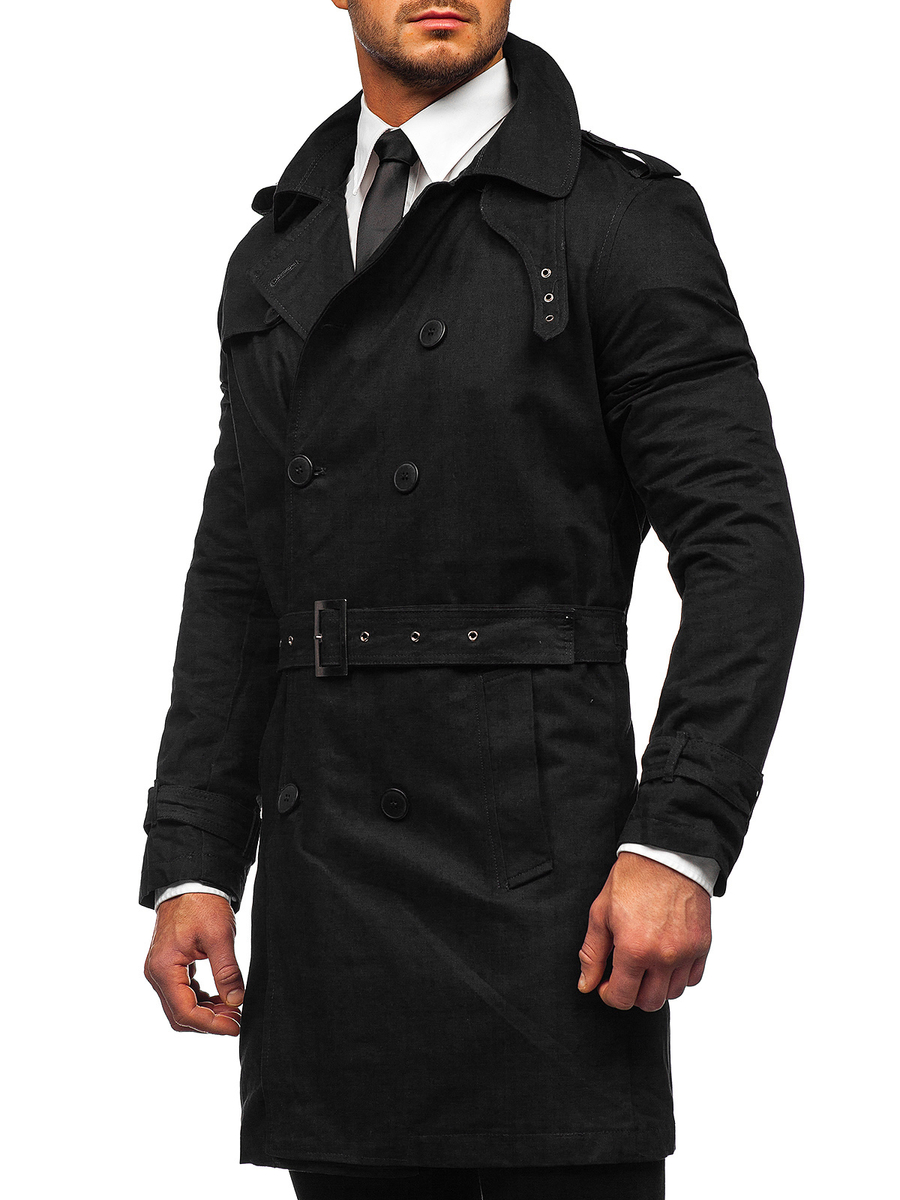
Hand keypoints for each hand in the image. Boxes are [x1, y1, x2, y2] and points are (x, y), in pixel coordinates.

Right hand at [144, 893, 244, 1034]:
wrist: (190, 881)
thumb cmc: (202, 903)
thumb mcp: (219, 936)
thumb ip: (227, 971)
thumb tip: (236, 1001)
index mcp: (164, 968)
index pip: (185, 1012)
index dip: (212, 1025)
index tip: (236, 1026)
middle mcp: (156, 973)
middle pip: (179, 1015)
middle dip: (209, 1022)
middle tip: (237, 1019)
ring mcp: (160, 970)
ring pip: (180, 1006)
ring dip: (206, 1012)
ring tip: (233, 1008)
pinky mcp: (169, 965)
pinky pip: (182, 992)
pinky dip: (201, 999)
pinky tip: (221, 997)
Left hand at [577, 851, 711, 1010]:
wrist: (667, 854)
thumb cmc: (632, 879)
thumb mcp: (600, 913)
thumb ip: (592, 953)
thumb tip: (586, 984)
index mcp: (634, 949)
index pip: (622, 998)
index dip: (608, 994)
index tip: (605, 982)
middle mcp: (664, 957)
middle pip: (649, 1002)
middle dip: (632, 994)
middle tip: (624, 974)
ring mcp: (687, 953)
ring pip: (672, 993)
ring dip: (656, 986)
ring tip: (645, 964)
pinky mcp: (703, 945)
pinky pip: (692, 978)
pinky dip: (678, 976)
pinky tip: (665, 958)